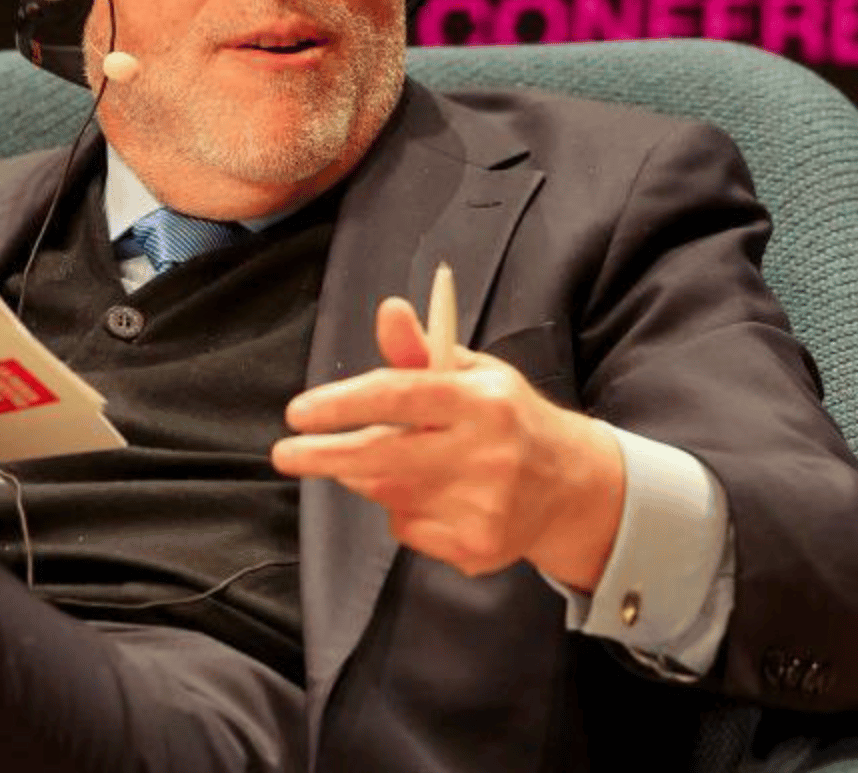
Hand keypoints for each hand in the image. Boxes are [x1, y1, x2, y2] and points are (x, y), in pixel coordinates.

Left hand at [272, 298, 624, 589]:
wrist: (573, 487)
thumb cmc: (505, 418)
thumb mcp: (472, 373)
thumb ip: (420, 351)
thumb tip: (388, 311)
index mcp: (484, 401)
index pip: (400, 397)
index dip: (341, 405)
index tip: (297, 413)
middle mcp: (487, 454)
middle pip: (383, 459)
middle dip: (324, 456)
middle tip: (284, 454)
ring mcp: (484, 507)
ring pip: (388, 495)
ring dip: (369, 477)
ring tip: (397, 460)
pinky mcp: (477, 547)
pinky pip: (407, 529)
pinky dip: (403, 511)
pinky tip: (437, 496)